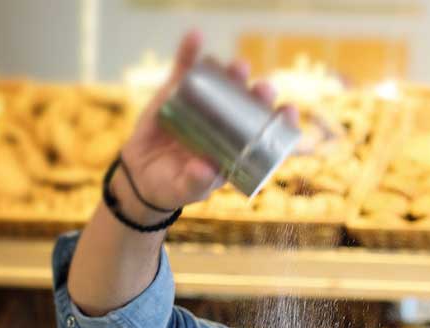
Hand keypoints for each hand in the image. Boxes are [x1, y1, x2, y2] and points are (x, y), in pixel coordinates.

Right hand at [118, 30, 297, 210]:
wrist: (141, 176)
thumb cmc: (173, 186)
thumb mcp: (185, 189)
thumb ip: (195, 182)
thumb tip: (204, 169)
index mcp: (237, 147)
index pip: (266, 132)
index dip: (280, 121)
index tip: (288, 110)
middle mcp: (226, 122)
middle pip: (248, 103)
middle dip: (259, 94)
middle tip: (262, 89)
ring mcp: (202, 104)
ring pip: (222, 83)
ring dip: (232, 72)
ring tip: (237, 67)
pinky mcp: (176, 92)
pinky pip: (184, 69)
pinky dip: (189, 52)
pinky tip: (194, 37)